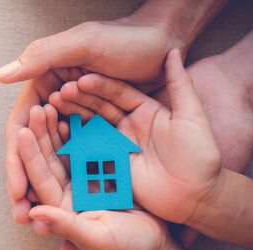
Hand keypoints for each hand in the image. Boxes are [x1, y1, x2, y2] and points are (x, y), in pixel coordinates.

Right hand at [0, 17, 183, 225]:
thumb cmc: (125, 39)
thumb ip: (42, 57)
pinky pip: (83, 158)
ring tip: (40, 221)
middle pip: (35, 150)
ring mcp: (81, 121)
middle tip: (22, 217)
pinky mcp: (103, 130)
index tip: (15, 192)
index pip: (21, 130)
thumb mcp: (84, 43)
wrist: (165, 44)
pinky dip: (73, 181)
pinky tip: (68, 207)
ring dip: (44, 189)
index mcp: (46, 86)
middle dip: (26, 184)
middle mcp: (58, 106)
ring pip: (55, 160)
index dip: (15, 162)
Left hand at [18, 104, 167, 249]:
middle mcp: (68, 190)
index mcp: (61, 207)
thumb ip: (67, 226)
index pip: (41, 178)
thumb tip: (34, 213)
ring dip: (57, 126)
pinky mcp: (101, 168)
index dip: (31, 156)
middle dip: (42, 134)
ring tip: (52, 102)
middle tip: (37, 109)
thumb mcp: (98, 238)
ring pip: (65, 148)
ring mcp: (84, 177)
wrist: (157, 242)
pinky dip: (81, 128)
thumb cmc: (128, 247)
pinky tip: (75, 110)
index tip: (24, 132)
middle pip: (49, 159)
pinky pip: (87, 145)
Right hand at [48, 49, 222, 224]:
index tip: (81, 79)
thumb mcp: (192, 116)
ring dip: (72, 117)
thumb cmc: (200, 156)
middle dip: (79, 99)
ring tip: (52, 108)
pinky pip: (90, 151)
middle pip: (99, 108)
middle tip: (59, 93)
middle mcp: (128, 125)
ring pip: (91, 127)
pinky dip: (74, 142)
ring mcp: (118, 145)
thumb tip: (173, 50)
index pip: (117, 92)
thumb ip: (180, 84)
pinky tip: (60, 132)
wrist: (197, 196)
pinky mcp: (112, 165)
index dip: (99, 86)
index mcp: (145, 110)